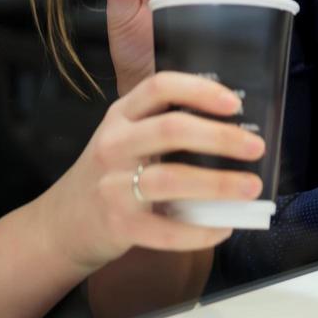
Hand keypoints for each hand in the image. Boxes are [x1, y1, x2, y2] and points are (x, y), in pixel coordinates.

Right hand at [39, 71, 265, 270]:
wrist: (62, 224)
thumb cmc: (109, 176)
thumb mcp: (125, 138)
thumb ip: (163, 127)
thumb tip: (234, 131)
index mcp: (121, 116)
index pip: (159, 87)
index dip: (199, 90)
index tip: (233, 102)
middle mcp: (114, 144)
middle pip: (172, 130)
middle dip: (221, 137)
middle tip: (255, 147)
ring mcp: (113, 185)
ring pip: (171, 178)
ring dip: (218, 184)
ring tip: (250, 188)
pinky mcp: (118, 225)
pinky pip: (166, 230)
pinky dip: (200, 231)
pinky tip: (223, 228)